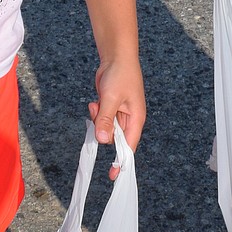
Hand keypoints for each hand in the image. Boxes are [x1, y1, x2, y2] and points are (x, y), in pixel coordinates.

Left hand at [88, 55, 145, 179]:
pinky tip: (95, 100)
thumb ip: (106, 120)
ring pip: (105, 129)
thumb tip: (102, 141)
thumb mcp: (111, 98)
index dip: (122, 161)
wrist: (117, 56)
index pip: (129, 147)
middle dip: (103, 130)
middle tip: (98, 113)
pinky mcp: (110, 107)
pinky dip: (96, 113)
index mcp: (136, 119)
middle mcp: (129, 119)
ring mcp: (119, 113)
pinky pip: (101, 119)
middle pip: (114, 138)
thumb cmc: (121, 74)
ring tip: (96, 103)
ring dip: (98, 119)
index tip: (113, 175)